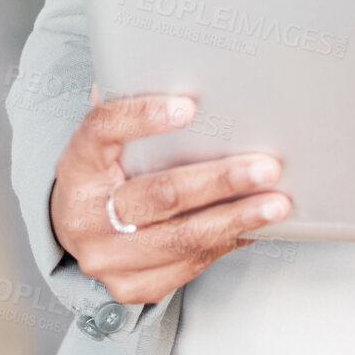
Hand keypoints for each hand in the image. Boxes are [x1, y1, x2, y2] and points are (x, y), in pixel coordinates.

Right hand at [49, 86, 291, 304]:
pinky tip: (255, 227)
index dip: (143, 117)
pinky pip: (188, 265)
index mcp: (78, 163)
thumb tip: (176, 67)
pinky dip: (227, 243)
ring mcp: (106, 257)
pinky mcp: (130, 286)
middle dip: (220, 180)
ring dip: (237, 218)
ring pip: (181, 238)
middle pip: (159, 194)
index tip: (188, 106)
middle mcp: (86, 215)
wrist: (78, 227)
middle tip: (266, 167)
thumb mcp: (109, 137)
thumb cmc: (106, 171)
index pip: (103, 130)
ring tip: (277, 203)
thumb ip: (135, 107)